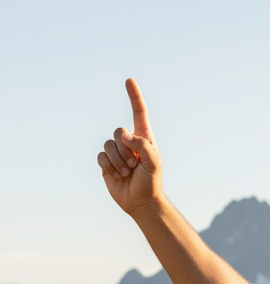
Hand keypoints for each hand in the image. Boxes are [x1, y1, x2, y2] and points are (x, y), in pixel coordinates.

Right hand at [97, 79, 162, 215]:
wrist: (141, 203)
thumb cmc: (152, 183)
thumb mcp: (154, 164)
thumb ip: (143, 146)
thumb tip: (126, 134)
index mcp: (144, 139)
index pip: (139, 113)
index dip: (134, 97)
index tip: (129, 80)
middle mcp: (129, 142)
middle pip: (118, 132)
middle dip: (125, 149)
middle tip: (135, 165)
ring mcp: (117, 152)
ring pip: (107, 144)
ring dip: (118, 161)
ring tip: (128, 173)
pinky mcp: (106, 163)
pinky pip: (100, 156)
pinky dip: (108, 166)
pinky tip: (117, 175)